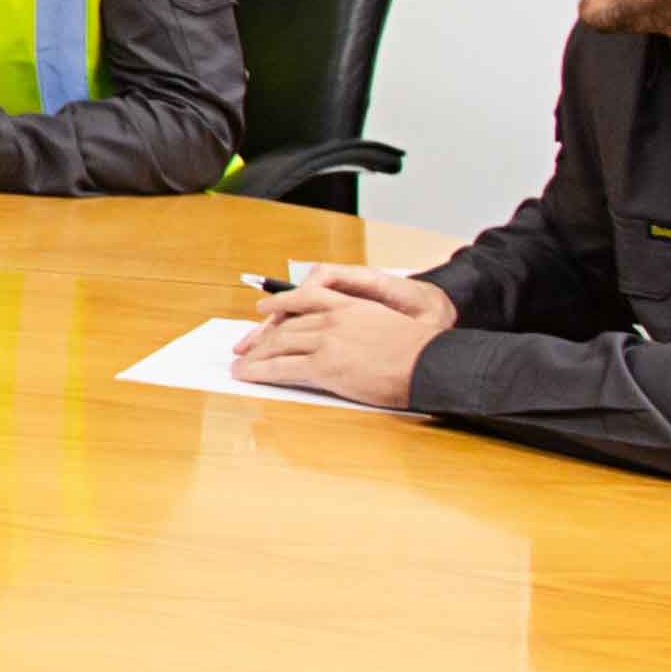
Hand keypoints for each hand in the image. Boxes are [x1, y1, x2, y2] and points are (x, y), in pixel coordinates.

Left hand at [235, 263, 451, 408]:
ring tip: (240, 364)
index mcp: (351, 305)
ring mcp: (327, 340)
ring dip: (255, 355)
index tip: (264, 309)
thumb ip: (363, 326)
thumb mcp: (387, 326)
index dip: (281, 303)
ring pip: (279, 344)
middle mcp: (334, 318)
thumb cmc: (419, 353)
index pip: (306, 297)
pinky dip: (259, 371)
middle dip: (262, 337)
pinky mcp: (324, 364)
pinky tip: (247, 374)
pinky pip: (282, 367)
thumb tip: (351, 341)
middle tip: (245, 347)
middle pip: (287, 325)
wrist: (430, 364)